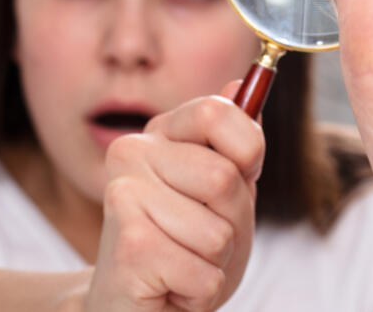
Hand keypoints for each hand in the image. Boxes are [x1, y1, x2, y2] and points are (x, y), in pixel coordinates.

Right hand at [83, 82, 263, 311]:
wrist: (134, 308)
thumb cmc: (184, 248)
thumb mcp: (223, 193)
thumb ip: (234, 142)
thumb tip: (241, 83)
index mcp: (159, 134)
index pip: (217, 111)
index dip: (247, 150)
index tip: (242, 175)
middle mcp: (131, 153)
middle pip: (224, 178)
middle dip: (231, 221)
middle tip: (202, 238)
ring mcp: (124, 197)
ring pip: (218, 232)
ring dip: (215, 262)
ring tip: (184, 262)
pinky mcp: (129, 247)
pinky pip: (205, 273)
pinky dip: (201, 292)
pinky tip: (172, 287)